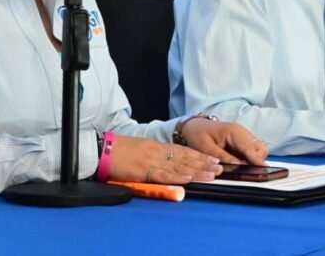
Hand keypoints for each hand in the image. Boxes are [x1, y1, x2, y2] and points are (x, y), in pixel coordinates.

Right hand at [107, 135, 222, 184]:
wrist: (104, 150)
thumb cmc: (122, 151)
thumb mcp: (143, 150)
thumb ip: (157, 156)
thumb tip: (172, 165)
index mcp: (158, 147)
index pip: (184, 151)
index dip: (200, 156)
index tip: (214, 160)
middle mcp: (158, 152)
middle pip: (185, 158)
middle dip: (204, 163)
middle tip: (220, 168)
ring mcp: (151, 160)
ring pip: (178, 166)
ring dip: (196, 171)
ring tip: (211, 175)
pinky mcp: (143, 170)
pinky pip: (162, 174)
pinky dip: (175, 177)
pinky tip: (187, 179)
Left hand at [179, 117, 268, 165]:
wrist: (193, 126)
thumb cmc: (198, 135)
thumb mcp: (206, 148)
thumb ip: (223, 157)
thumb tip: (238, 166)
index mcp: (234, 132)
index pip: (250, 148)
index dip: (256, 160)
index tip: (263, 170)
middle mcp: (242, 133)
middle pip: (260, 149)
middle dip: (256, 160)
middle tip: (243, 170)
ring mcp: (243, 137)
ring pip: (258, 150)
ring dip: (253, 160)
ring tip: (239, 167)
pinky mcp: (242, 141)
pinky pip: (252, 151)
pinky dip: (249, 158)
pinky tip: (238, 163)